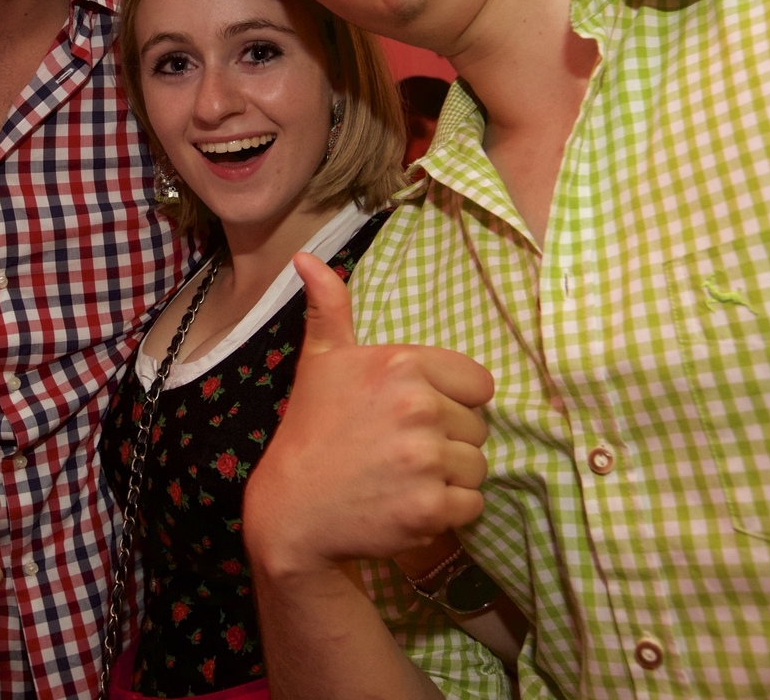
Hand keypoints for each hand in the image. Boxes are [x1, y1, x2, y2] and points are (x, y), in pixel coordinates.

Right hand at [244, 253, 493, 579]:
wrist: (291, 511)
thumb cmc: (310, 431)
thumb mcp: (320, 362)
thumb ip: (330, 308)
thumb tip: (306, 257)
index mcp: (402, 365)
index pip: (477, 383)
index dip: (452, 401)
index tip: (412, 416)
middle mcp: (419, 407)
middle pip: (478, 427)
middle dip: (448, 441)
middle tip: (399, 451)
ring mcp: (426, 460)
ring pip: (477, 467)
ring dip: (449, 478)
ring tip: (403, 478)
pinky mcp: (431, 509)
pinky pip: (472, 505)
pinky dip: (448, 512)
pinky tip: (408, 504)